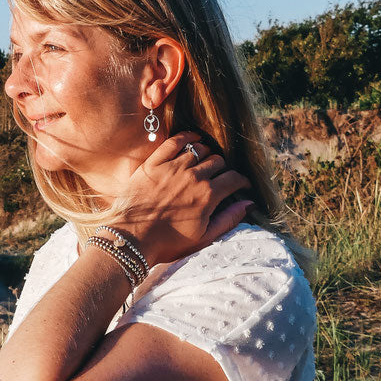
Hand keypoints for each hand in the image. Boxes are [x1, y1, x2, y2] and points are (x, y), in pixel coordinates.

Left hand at [114, 131, 253, 266]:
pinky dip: (187, 138)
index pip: (234, 178)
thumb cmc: (168, 243)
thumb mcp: (204, 237)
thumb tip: (249, 203)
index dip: (241, 181)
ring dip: (206, 154)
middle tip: (219, 176)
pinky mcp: (154, 163)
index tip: (241, 185)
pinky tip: (192, 140)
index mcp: (208, 196)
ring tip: (204, 162)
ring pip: (199, 149)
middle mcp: (193, 177)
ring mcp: (173, 167)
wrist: (131, 238)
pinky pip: (175, 141)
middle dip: (223, 168)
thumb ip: (229, 219)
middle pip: (218, 161)